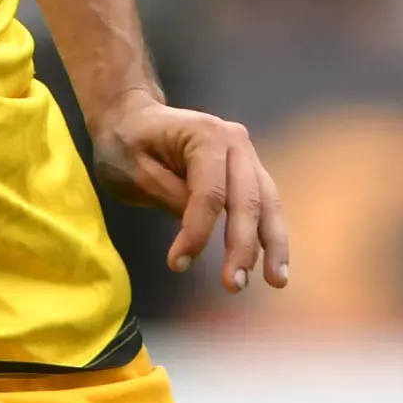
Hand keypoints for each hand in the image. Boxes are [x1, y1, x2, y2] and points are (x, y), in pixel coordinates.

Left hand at [95, 96, 289, 294]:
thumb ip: (169, 197)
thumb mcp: (133, 171)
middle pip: (247, 199)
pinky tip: (275, 263)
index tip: (177, 264)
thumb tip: (197, 230)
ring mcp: (246, 155)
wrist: (132, 117)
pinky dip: (269, 234)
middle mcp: (235, 141)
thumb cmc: (126, 143)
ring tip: (276, 282)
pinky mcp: (247, 171)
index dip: (197, 232)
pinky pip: (264, 204)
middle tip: (234, 285)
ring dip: (272, 244)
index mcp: (206, 135)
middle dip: (243, 245)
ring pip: (267, 202)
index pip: (209, 192)